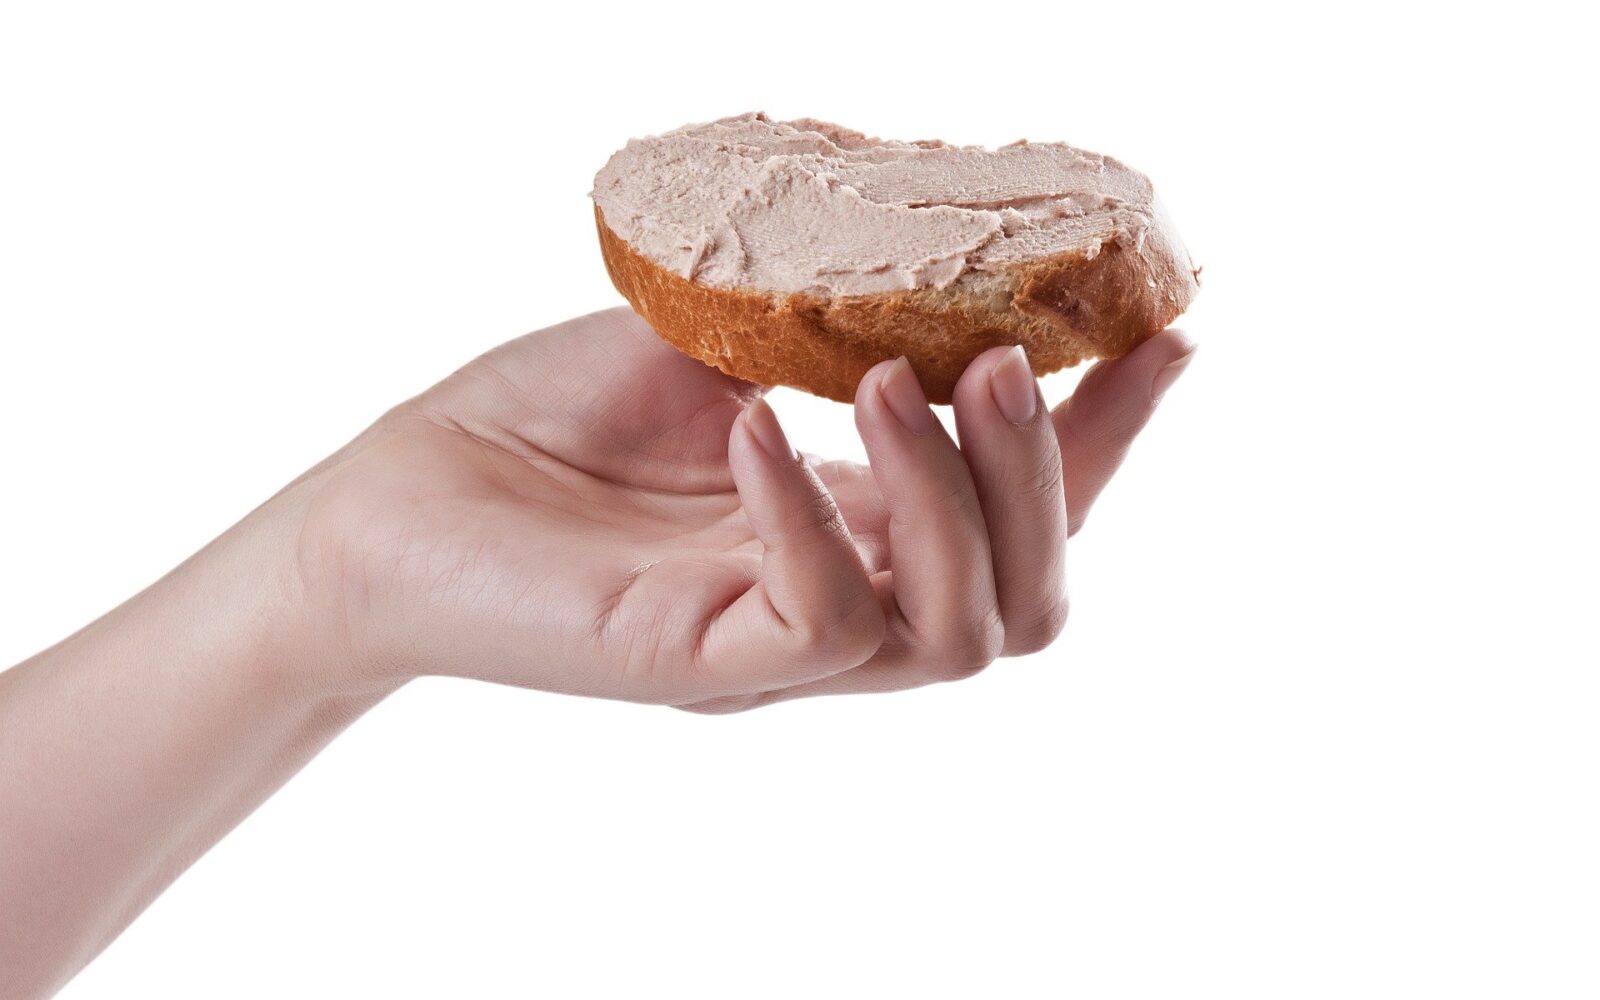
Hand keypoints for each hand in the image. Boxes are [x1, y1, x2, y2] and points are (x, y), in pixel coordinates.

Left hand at [295, 307, 1193, 709]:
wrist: (403, 491)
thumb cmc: (550, 418)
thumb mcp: (721, 343)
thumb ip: (836, 329)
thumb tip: (946, 259)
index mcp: (863, 532)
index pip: (1027, 516)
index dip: (1111, 441)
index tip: (1166, 337)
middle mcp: (846, 604)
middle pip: (1034, 600)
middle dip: (1054, 480)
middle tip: (1003, 365)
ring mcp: (780, 650)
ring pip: (961, 633)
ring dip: (956, 497)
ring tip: (898, 377)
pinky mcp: (705, 665)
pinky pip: (823, 624)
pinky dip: (812, 514)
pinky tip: (755, 427)